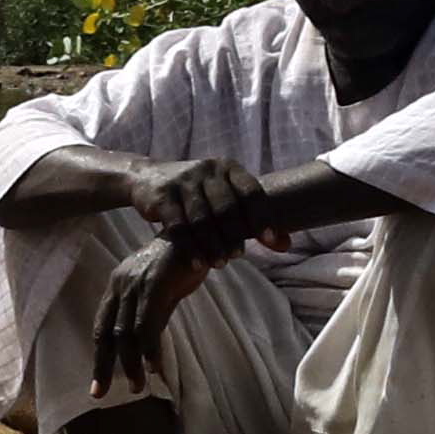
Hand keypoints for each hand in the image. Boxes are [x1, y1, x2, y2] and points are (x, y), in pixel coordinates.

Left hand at [91, 229, 218, 396]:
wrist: (202, 229)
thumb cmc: (184, 259)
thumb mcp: (161, 288)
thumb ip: (151, 312)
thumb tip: (147, 345)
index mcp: (118, 285)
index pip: (102, 326)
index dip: (99, 355)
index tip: (98, 383)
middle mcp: (121, 285)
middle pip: (107, 333)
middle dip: (103, 366)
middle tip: (100, 394)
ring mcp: (137, 285)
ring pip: (127, 333)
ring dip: (131, 363)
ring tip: (138, 386)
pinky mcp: (156, 285)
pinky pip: (149, 323)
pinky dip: (151, 348)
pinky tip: (154, 366)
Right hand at [129, 153, 274, 258]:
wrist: (147, 177)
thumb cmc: (198, 193)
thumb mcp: (224, 195)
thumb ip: (252, 217)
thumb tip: (287, 245)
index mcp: (229, 168)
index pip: (251, 191)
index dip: (263, 217)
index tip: (271, 241)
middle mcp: (208, 170)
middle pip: (227, 207)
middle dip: (235, 234)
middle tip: (239, 256)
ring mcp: (183, 182)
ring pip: (202, 219)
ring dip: (213, 244)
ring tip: (221, 264)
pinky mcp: (162, 196)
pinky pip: (178, 227)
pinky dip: (190, 248)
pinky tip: (198, 264)